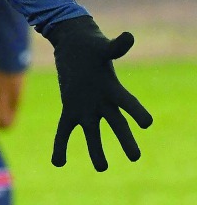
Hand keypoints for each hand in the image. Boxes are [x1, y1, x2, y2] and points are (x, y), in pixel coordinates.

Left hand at [45, 15, 152, 169]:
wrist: (73, 45)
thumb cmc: (92, 46)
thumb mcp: (101, 46)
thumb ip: (115, 46)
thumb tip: (129, 38)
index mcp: (112, 88)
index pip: (128, 103)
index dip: (137, 113)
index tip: (146, 123)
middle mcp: (102, 102)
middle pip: (116, 124)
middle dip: (125, 140)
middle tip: (134, 156)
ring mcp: (86, 107)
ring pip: (93, 132)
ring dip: (96, 150)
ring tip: (101, 167)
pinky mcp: (70, 108)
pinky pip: (65, 130)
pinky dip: (60, 145)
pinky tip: (57, 162)